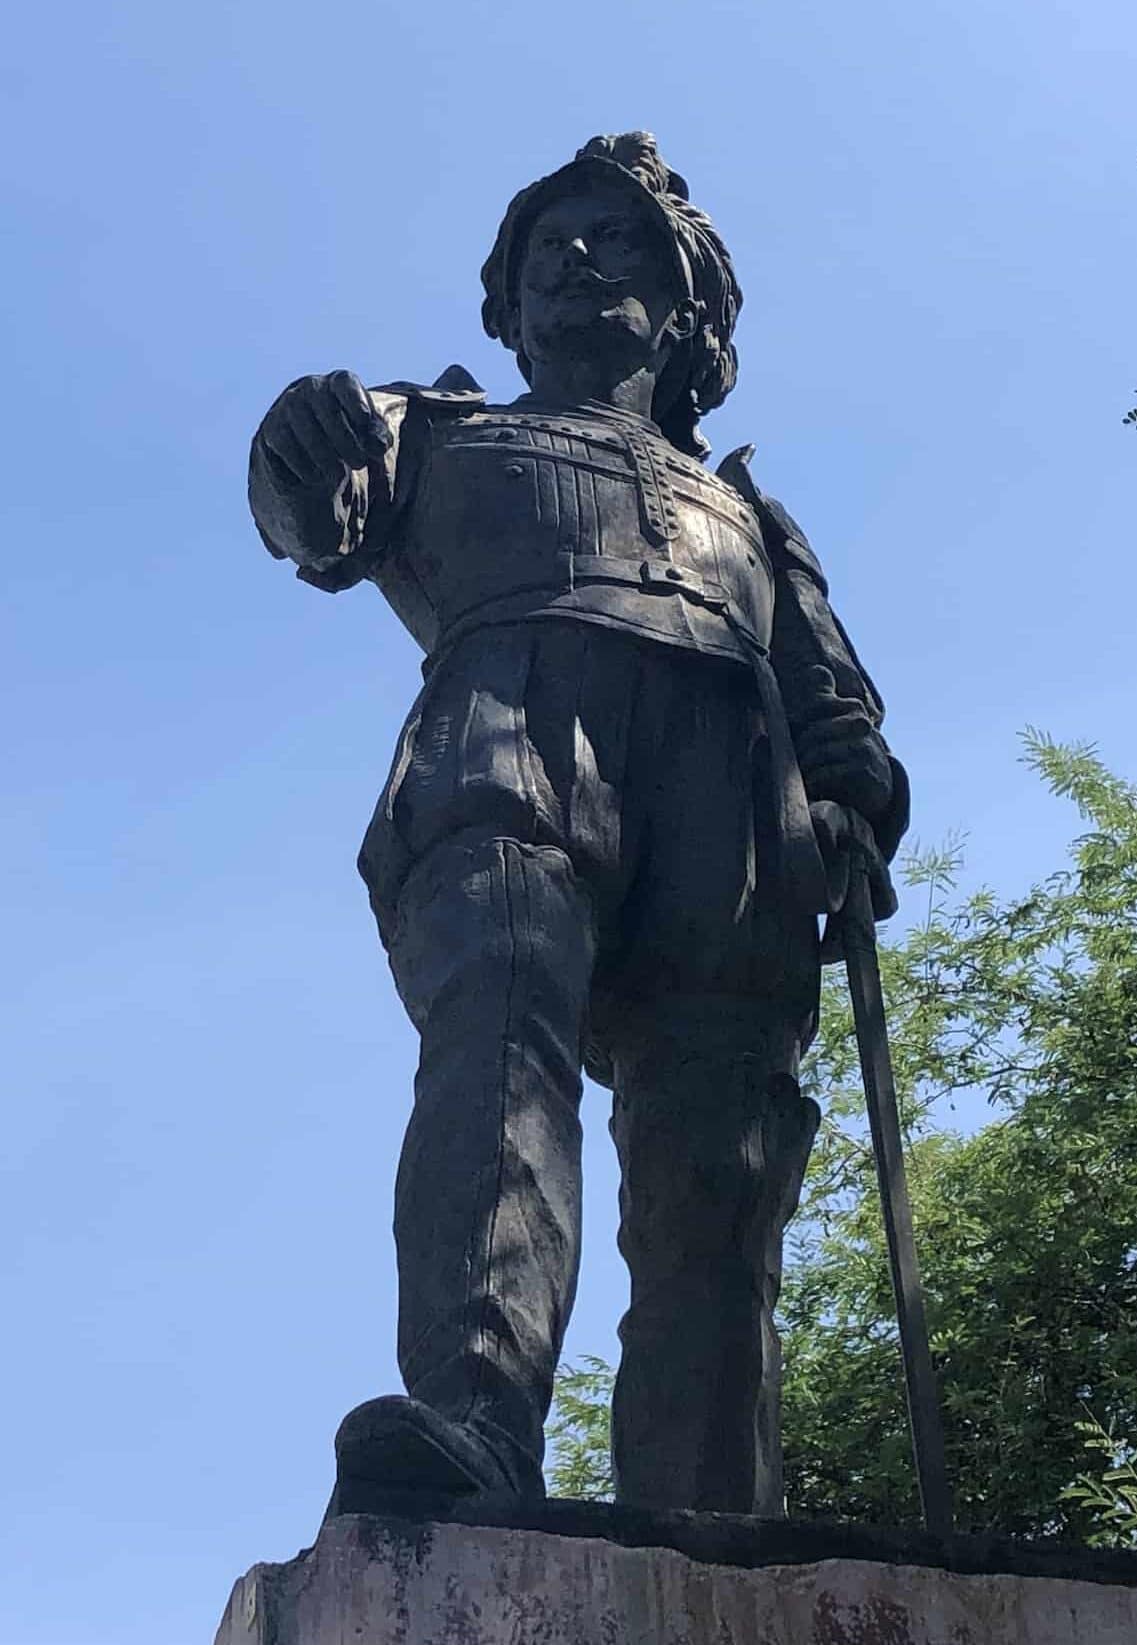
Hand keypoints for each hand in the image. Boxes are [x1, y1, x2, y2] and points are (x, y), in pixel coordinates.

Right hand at [255, 370, 391, 491]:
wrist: (307, 447)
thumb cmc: (347, 434)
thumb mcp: (367, 435)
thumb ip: (378, 437)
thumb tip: (381, 445)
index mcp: (338, 382)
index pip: (345, 383)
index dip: (355, 400)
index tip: (365, 421)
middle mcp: (310, 388)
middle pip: (325, 408)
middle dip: (344, 439)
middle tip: (359, 463)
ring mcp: (287, 405)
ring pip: (302, 426)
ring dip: (322, 453)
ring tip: (339, 476)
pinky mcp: (270, 427)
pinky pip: (283, 443)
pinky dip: (300, 462)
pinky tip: (314, 478)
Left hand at [791, 665, 892, 818]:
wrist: (876, 785)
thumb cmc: (847, 750)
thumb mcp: (834, 721)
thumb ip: (824, 697)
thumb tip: (817, 669)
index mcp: (852, 708)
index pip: (818, 706)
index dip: (800, 720)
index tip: (795, 732)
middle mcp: (861, 723)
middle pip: (815, 731)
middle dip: (801, 747)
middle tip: (793, 759)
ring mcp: (865, 746)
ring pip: (821, 751)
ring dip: (806, 765)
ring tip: (801, 772)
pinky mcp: (866, 770)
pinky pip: (830, 771)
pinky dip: (815, 779)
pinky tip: (811, 784)